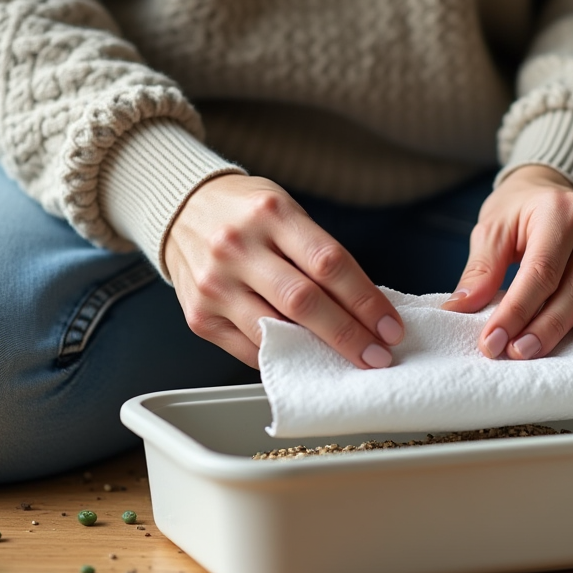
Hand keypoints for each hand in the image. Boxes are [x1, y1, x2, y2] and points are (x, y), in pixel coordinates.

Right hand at [163, 174, 403, 368]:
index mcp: (271, 214)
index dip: (366, 300)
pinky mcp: (200, 316)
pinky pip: (250, 348)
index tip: (391, 326)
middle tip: (379, 355)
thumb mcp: (286, 211)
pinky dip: (284, 357)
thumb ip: (318, 255)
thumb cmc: (247, 213)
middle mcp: (238, 247)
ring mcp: (215, 284)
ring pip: (276, 329)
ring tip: (350, 362)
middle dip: (349, 334)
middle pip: (304, 301)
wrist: (181, 210)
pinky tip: (308, 359)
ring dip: (320, 352)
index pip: (329, 263)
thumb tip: (364, 308)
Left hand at [442, 165, 572, 358]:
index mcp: (560, 211)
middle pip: (569, 289)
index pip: (539, 271)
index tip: (492, 340)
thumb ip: (481, 269)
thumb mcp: (492, 229)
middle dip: (539, 327)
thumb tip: (461, 309)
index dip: (516, 310)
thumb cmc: (518, 212)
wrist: (549, 193)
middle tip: (513, 352)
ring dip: (563, 331)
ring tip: (534, 351)